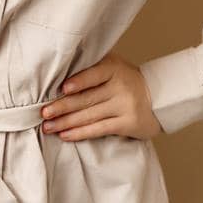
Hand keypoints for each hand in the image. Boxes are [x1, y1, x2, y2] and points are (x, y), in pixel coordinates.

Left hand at [39, 51, 163, 140]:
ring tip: (47, 127)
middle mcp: (120, 86)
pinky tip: (65, 135)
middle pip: (87, 98)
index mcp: (114, 68)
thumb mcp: (113, 66)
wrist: (158, 98)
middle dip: (62, 107)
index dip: (78, 82)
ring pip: (90, 116)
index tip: (62, 88)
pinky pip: (99, 129)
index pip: (94, 74)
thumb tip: (57, 76)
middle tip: (43, 113)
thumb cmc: (126, 80)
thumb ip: (91, 68)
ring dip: (65, 123)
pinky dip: (80, 133)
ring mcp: (124, 106)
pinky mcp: (126, 124)